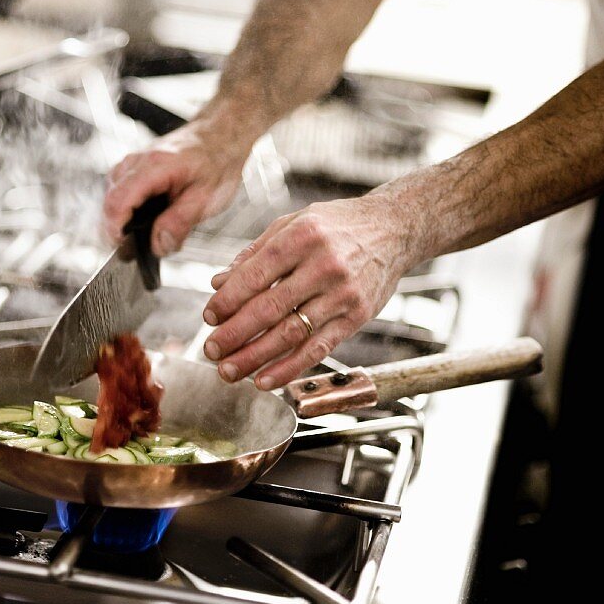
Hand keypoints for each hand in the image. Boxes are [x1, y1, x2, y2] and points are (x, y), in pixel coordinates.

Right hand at [102, 124, 247, 255]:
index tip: (124, 248)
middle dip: (119, 230)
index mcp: (155, 166)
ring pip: (112, 197)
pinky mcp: (133, 168)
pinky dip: (128, 210)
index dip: (115, 229)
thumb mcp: (207, 198)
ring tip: (145, 235)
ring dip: (124, 220)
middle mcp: (136, 161)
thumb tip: (158, 245)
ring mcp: (132, 163)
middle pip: (110, 201)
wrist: (220, 135)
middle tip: (139, 250)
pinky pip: (119, 192)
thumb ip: (181, 222)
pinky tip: (145, 220)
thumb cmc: (217, 162)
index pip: (118, 200)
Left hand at [201, 193, 415, 389]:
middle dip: (234, 333)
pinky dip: (288, 368)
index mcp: (301, 237)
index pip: (255, 275)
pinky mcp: (357, 316)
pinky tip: (264, 380)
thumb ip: (255, 253)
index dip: (227, 300)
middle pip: (269, 308)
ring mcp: (342, 294)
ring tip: (229, 370)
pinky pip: (318, 348)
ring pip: (291, 333)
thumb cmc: (337, 225)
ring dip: (255, 357)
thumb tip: (218, 283)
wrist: (394, 229)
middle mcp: (323, 265)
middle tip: (211, 350)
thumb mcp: (293, 223)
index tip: (209, 317)